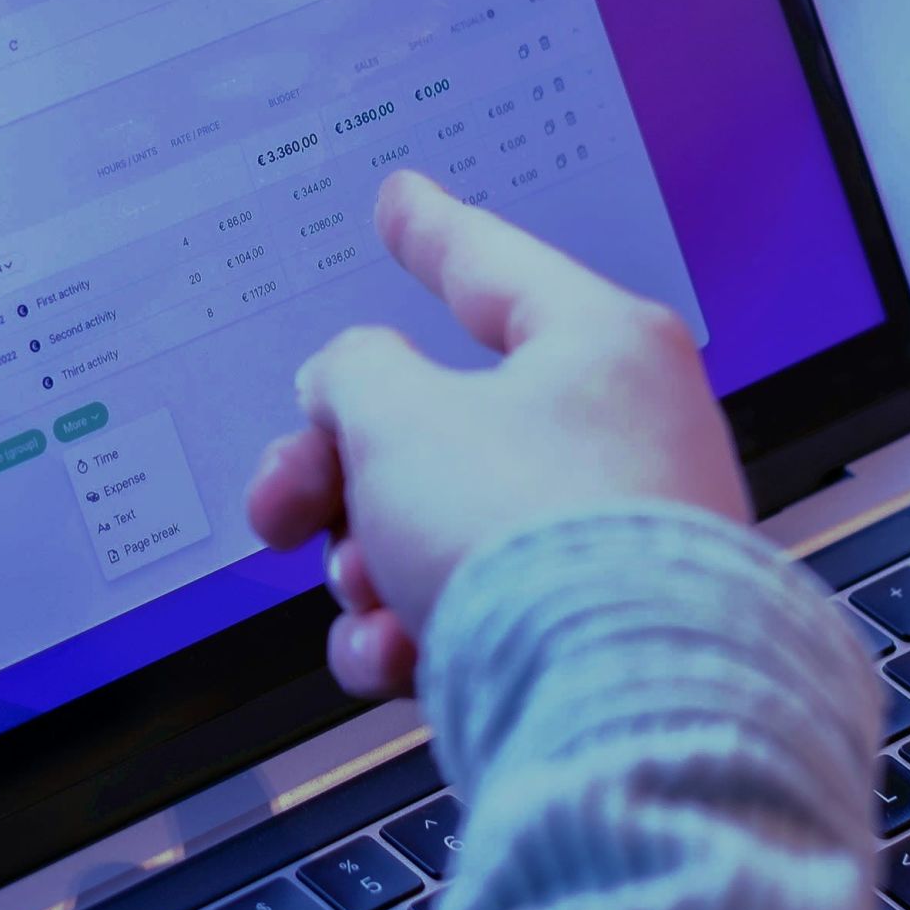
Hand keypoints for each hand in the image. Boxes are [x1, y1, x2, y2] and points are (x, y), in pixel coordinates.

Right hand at [246, 169, 749, 700]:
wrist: (617, 708)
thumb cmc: (538, 539)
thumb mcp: (399, 420)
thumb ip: (354, 375)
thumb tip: (349, 384)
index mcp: (600, 346)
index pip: (493, 264)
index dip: (428, 230)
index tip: (401, 201)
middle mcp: (623, 431)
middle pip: (440, 421)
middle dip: (343, 470)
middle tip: (286, 503)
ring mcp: (612, 535)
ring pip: (445, 523)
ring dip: (374, 562)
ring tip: (365, 591)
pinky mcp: (595, 627)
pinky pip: (478, 607)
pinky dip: (420, 632)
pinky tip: (399, 656)